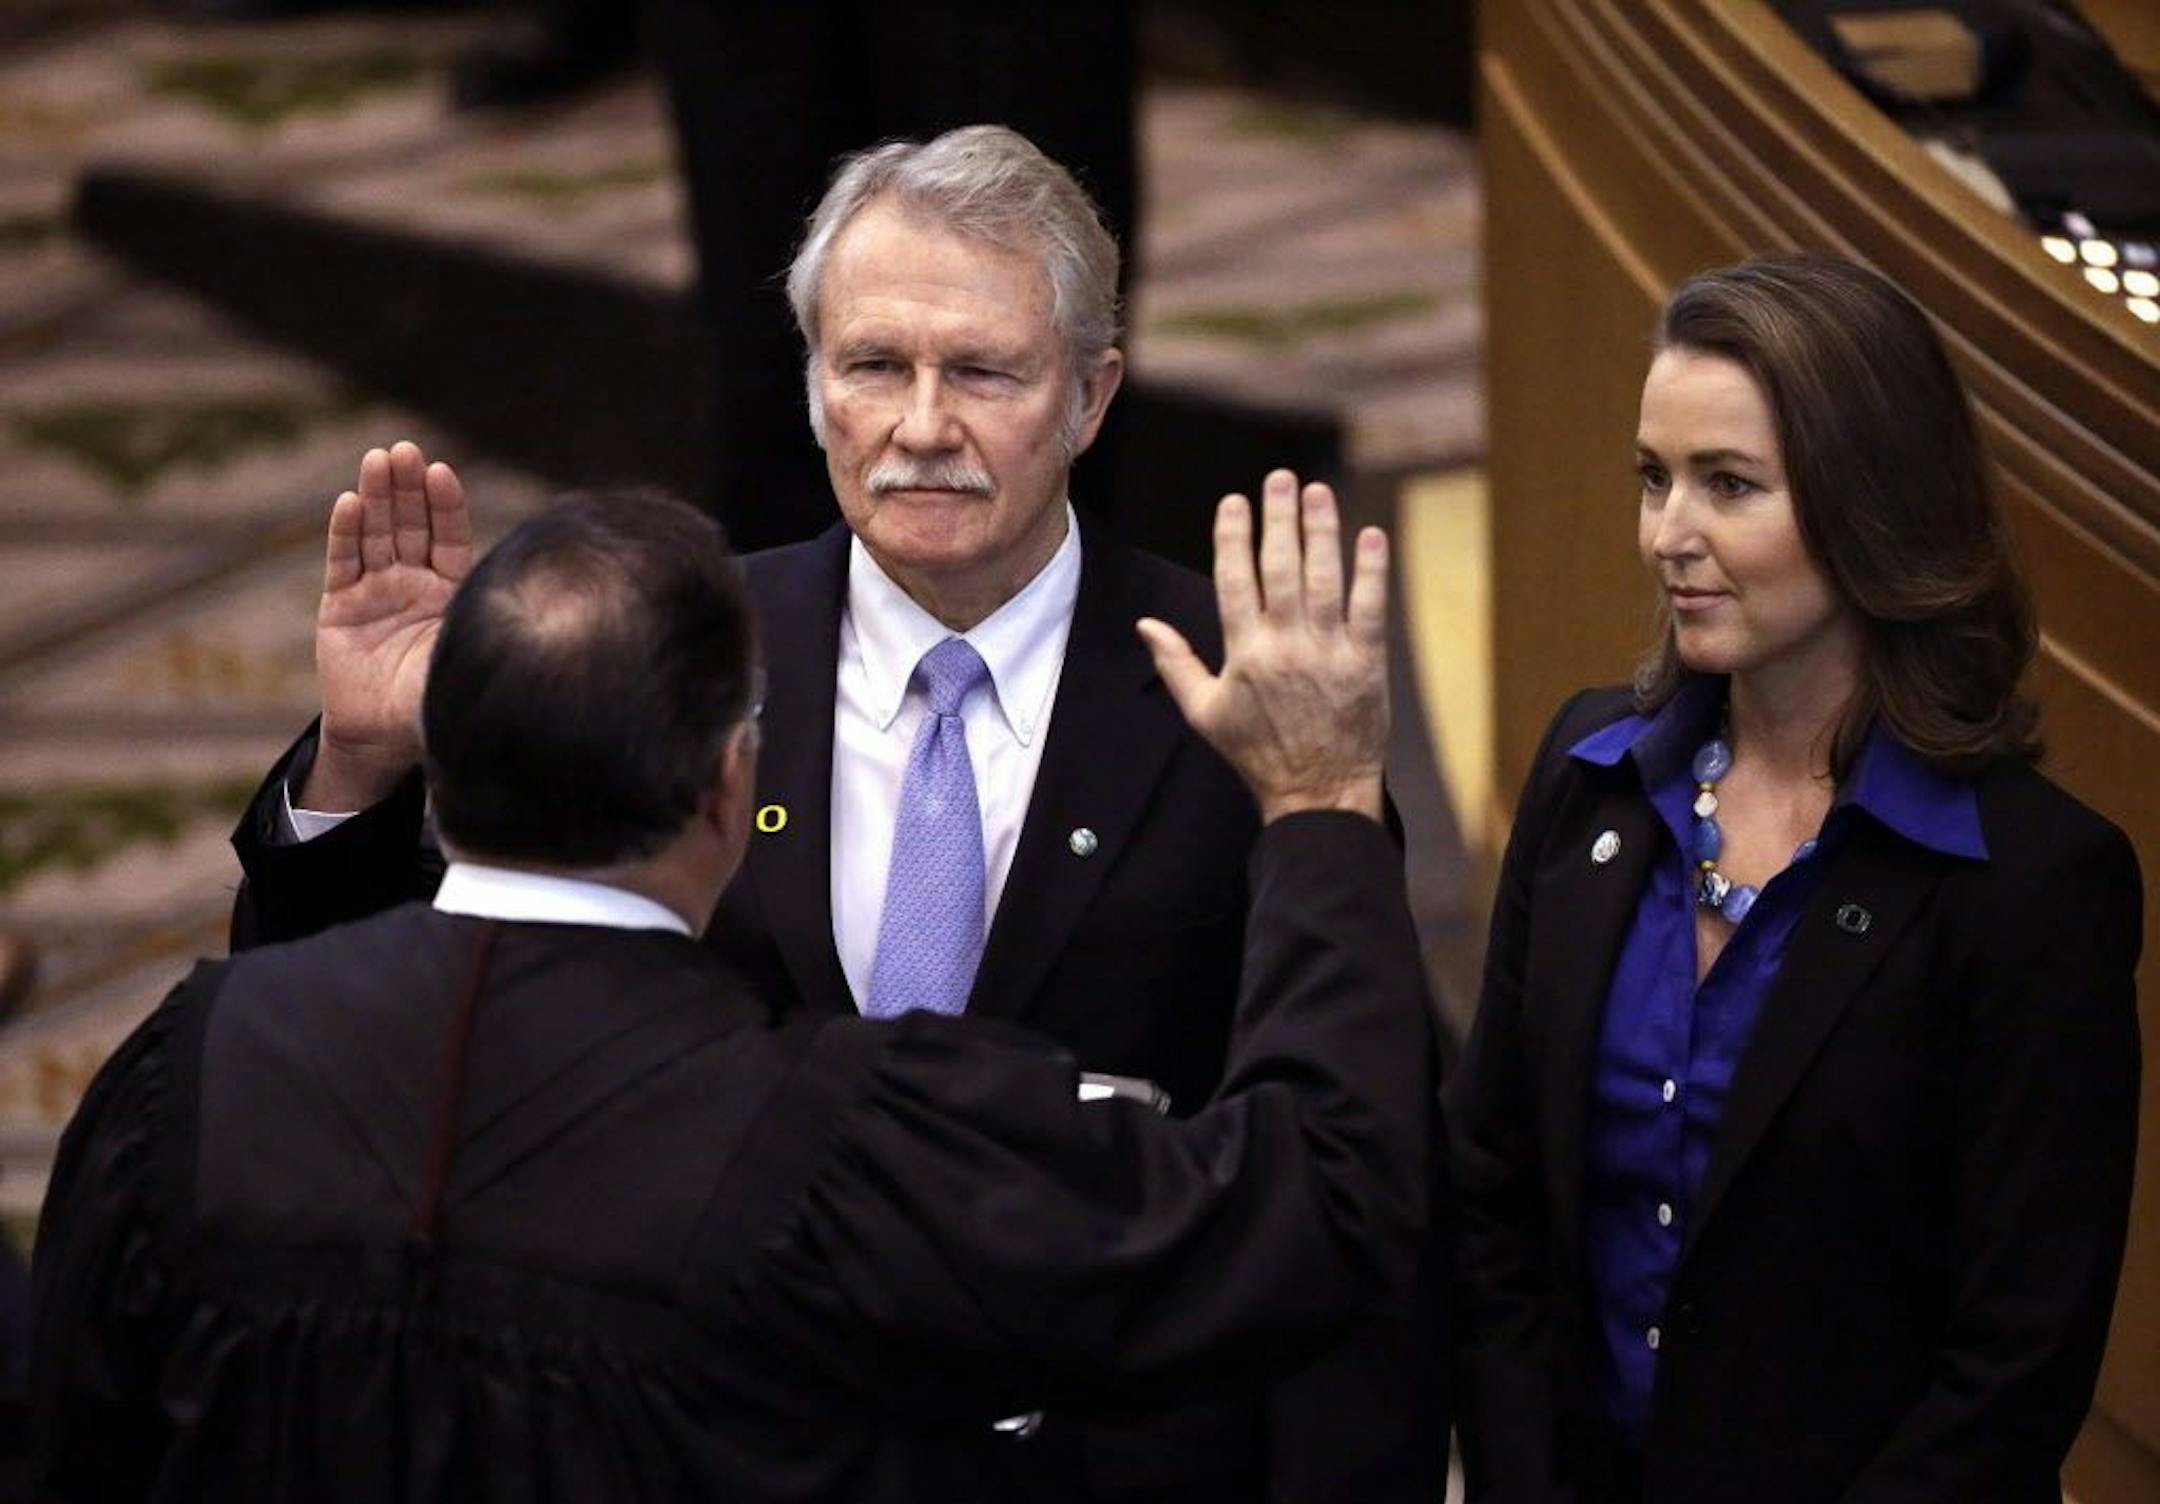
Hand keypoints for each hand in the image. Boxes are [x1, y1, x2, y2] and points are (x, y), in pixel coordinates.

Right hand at [301, 441, 473, 810]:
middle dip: (407, 487)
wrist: (384, 738)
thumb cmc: (435, 703)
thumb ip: (485, 634)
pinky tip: (348, 502)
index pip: (449, 538)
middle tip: (404, 450)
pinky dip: (345, 532)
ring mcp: (376, 591)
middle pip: (410, 524)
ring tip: (378, 459)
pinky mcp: (339, 607)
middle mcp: (413, 584)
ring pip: (376, 534)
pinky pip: (342, 563)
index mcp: (450, 593)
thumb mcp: (467, 662)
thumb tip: (542, 617)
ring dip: (376, 496)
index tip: (442, 472)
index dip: (445, 505)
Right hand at [1138, 470, 1387, 822]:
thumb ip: (1175, 663)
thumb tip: (1145, 624)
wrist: (1317, 790)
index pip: (1234, 579)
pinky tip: (1371, 535)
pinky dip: (1372, 569)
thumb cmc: (1258, 753)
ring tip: (1318, 492)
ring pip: (1324, 577)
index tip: (1234, 501)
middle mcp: (1284, 645)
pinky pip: (1370, 606)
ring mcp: (1328, 651)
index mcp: (1243, 653)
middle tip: (1279, 479)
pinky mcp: (1366, 662)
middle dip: (1279, 517)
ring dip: (1321, 529)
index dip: (1233, 535)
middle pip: (1280, 566)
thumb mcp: (1205, 712)